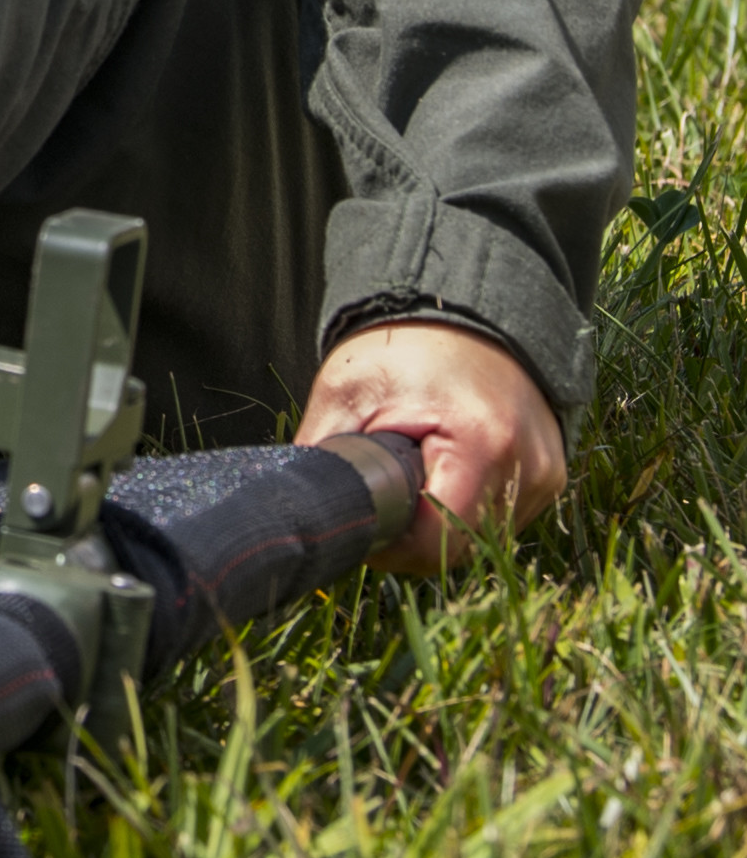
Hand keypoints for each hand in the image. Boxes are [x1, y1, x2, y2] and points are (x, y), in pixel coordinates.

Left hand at [299, 319, 566, 577]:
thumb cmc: (400, 349)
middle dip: (415, 532)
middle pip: (461, 545)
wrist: (460, 311)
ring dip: (442, 518)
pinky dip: (467, 504)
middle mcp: (528, 466)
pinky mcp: (551, 474)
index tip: (364, 521)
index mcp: (482, 445)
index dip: (393, 546)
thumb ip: (327, 460)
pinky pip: (502, 515)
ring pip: (482, 535)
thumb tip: (306, 514)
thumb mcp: (346, 394)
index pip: (438, 543)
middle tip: (383, 492)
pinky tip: (445, 467)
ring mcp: (546, 472)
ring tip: (416, 468)